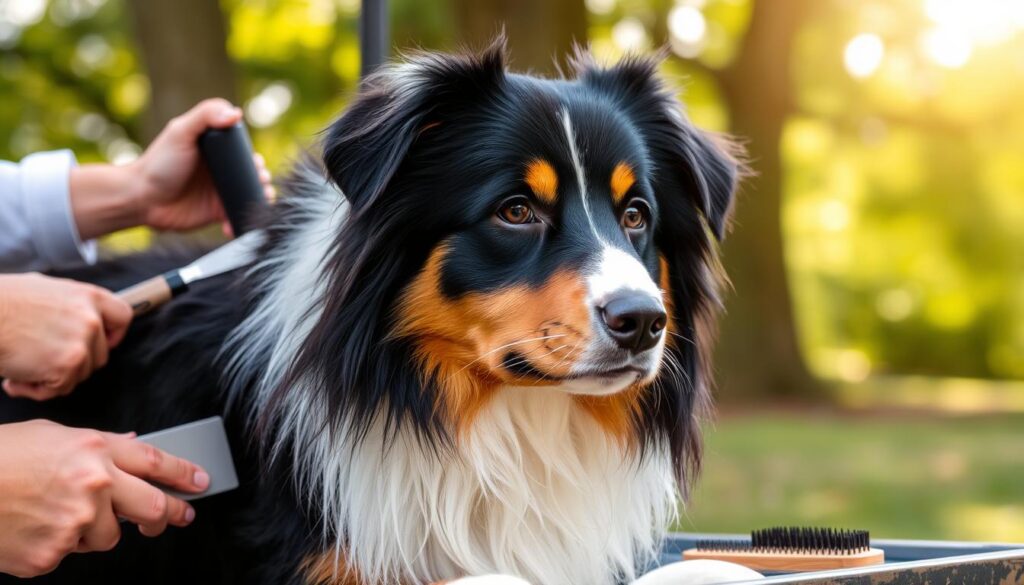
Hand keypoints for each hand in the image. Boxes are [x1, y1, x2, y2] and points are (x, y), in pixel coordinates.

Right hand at [0, 273, 131, 399]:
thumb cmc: (3, 302)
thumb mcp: (46, 290)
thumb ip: (71, 306)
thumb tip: (84, 318)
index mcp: (88, 296)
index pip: (122, 317)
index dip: (114, 335)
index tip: (101, 344)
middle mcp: (91, 318)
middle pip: (100, 355)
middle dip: (74, 363)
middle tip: (40, 360)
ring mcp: (82, 341)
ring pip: (80, 374)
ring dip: (53, 377)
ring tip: (22, 366)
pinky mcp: (68, 363)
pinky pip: (61, 388)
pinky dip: (37, 390)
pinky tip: (15, 379)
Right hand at [0, 420, 209, 576]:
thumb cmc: (3, 457)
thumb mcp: (54, 436)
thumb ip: (100, 446)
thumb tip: (134, 447)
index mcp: (95, 450)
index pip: (156, 461)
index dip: (184, 473)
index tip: (201, 483)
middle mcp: (94, 485)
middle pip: (152, 507)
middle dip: (167, 514)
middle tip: (175, 516)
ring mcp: (75, 523)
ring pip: (108, 537)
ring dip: (95, 529)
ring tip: (58, 511)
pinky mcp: (53, 554)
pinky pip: (71, 554)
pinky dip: (57, 543)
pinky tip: (34, 526)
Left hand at [132, 98, 274, 232]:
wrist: (141, 199)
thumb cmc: (158, 163)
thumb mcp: (180, 132)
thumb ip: (205, 116)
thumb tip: (236, 114)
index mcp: (216, 148)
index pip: (244, 151)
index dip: (254, 158)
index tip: (256, 165)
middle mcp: (221, 169)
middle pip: (253, 173)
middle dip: (262, 180)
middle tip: (259, 185)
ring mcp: (221, 190)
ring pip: (251, 194)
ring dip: (260, 200)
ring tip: (257, 204)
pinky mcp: (219, 212)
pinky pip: (240, 216)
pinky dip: (244, 221)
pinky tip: (238, 223)